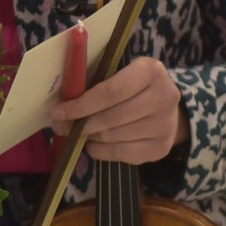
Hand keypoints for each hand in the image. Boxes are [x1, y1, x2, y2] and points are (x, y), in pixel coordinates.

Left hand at [50, 56, 188, 163]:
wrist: (166, 107)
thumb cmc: (130, 85)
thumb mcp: (116, 72)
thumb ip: (93, 83)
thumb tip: (60, 110)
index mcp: (150, 71)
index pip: (111, 91)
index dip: (82, 104)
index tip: (58, 112)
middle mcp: (164, 97)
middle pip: (111, 117)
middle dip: (81, 124)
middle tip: (62, 126)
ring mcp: (165, 125)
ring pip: (113, 136)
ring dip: (89, 136)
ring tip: (79, 132)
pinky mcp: (161, 147)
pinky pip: (121, 154)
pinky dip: (100, 151)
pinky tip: (93, 144)